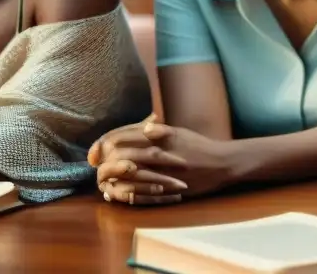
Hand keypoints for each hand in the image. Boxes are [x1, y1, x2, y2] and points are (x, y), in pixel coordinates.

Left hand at [97, 121, 231, 205]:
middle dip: (106, 158)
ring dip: (113, 175)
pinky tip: (117, 192)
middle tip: (94, 162)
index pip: (128, 135)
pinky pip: (143, 190)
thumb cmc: (200, 146)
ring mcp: (164, 170)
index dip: (109, 140)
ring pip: (130, 173)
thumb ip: (160, 130)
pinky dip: (127, 191)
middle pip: (125, 153)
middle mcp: (162, 152)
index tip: (96, 147)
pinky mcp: (168, 187)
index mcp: (162, 136)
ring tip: (101, 177)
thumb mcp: (180, 132)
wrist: (222, 163)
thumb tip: (144, 125)